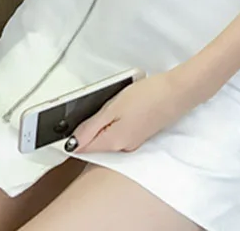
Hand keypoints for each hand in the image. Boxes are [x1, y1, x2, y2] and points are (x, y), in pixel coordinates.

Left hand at [66, 69, 205, 154]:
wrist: (179, 92)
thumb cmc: (148, 96)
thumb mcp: (114, 107)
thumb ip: (92, 126)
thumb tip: (73, 142)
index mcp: (113, 142)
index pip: (83, 148)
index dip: (70, 138)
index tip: (60, 127)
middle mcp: (123, 148)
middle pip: (95, 143)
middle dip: (86, 130)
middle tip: (83, 109)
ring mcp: (134, 142)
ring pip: (108, 137)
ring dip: (102, 124)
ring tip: (106, 105)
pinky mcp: (142, 133)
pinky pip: (120, 132)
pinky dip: (115, 122)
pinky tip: (120, 107)